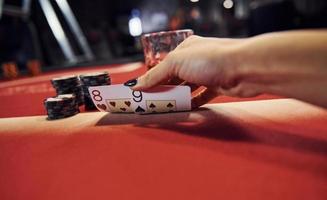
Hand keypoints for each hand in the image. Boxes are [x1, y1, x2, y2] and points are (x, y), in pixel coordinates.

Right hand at [128, 35, 259, 107]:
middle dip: (164, 90)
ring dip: (177, 98)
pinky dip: (193, 103)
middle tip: (152, 103)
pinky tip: (184, 109)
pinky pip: (202, 96)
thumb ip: (156, 75)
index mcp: (185, 48)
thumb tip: (137, 85)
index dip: (152, 79)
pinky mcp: (218, 86)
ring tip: (165, 108)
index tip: (142, 92)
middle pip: (175, 78)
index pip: (163, 65)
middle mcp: (196, 59)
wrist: (245, 69)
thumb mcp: (176, 63)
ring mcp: (208, 73)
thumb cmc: (211, 59)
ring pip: (188, 88)